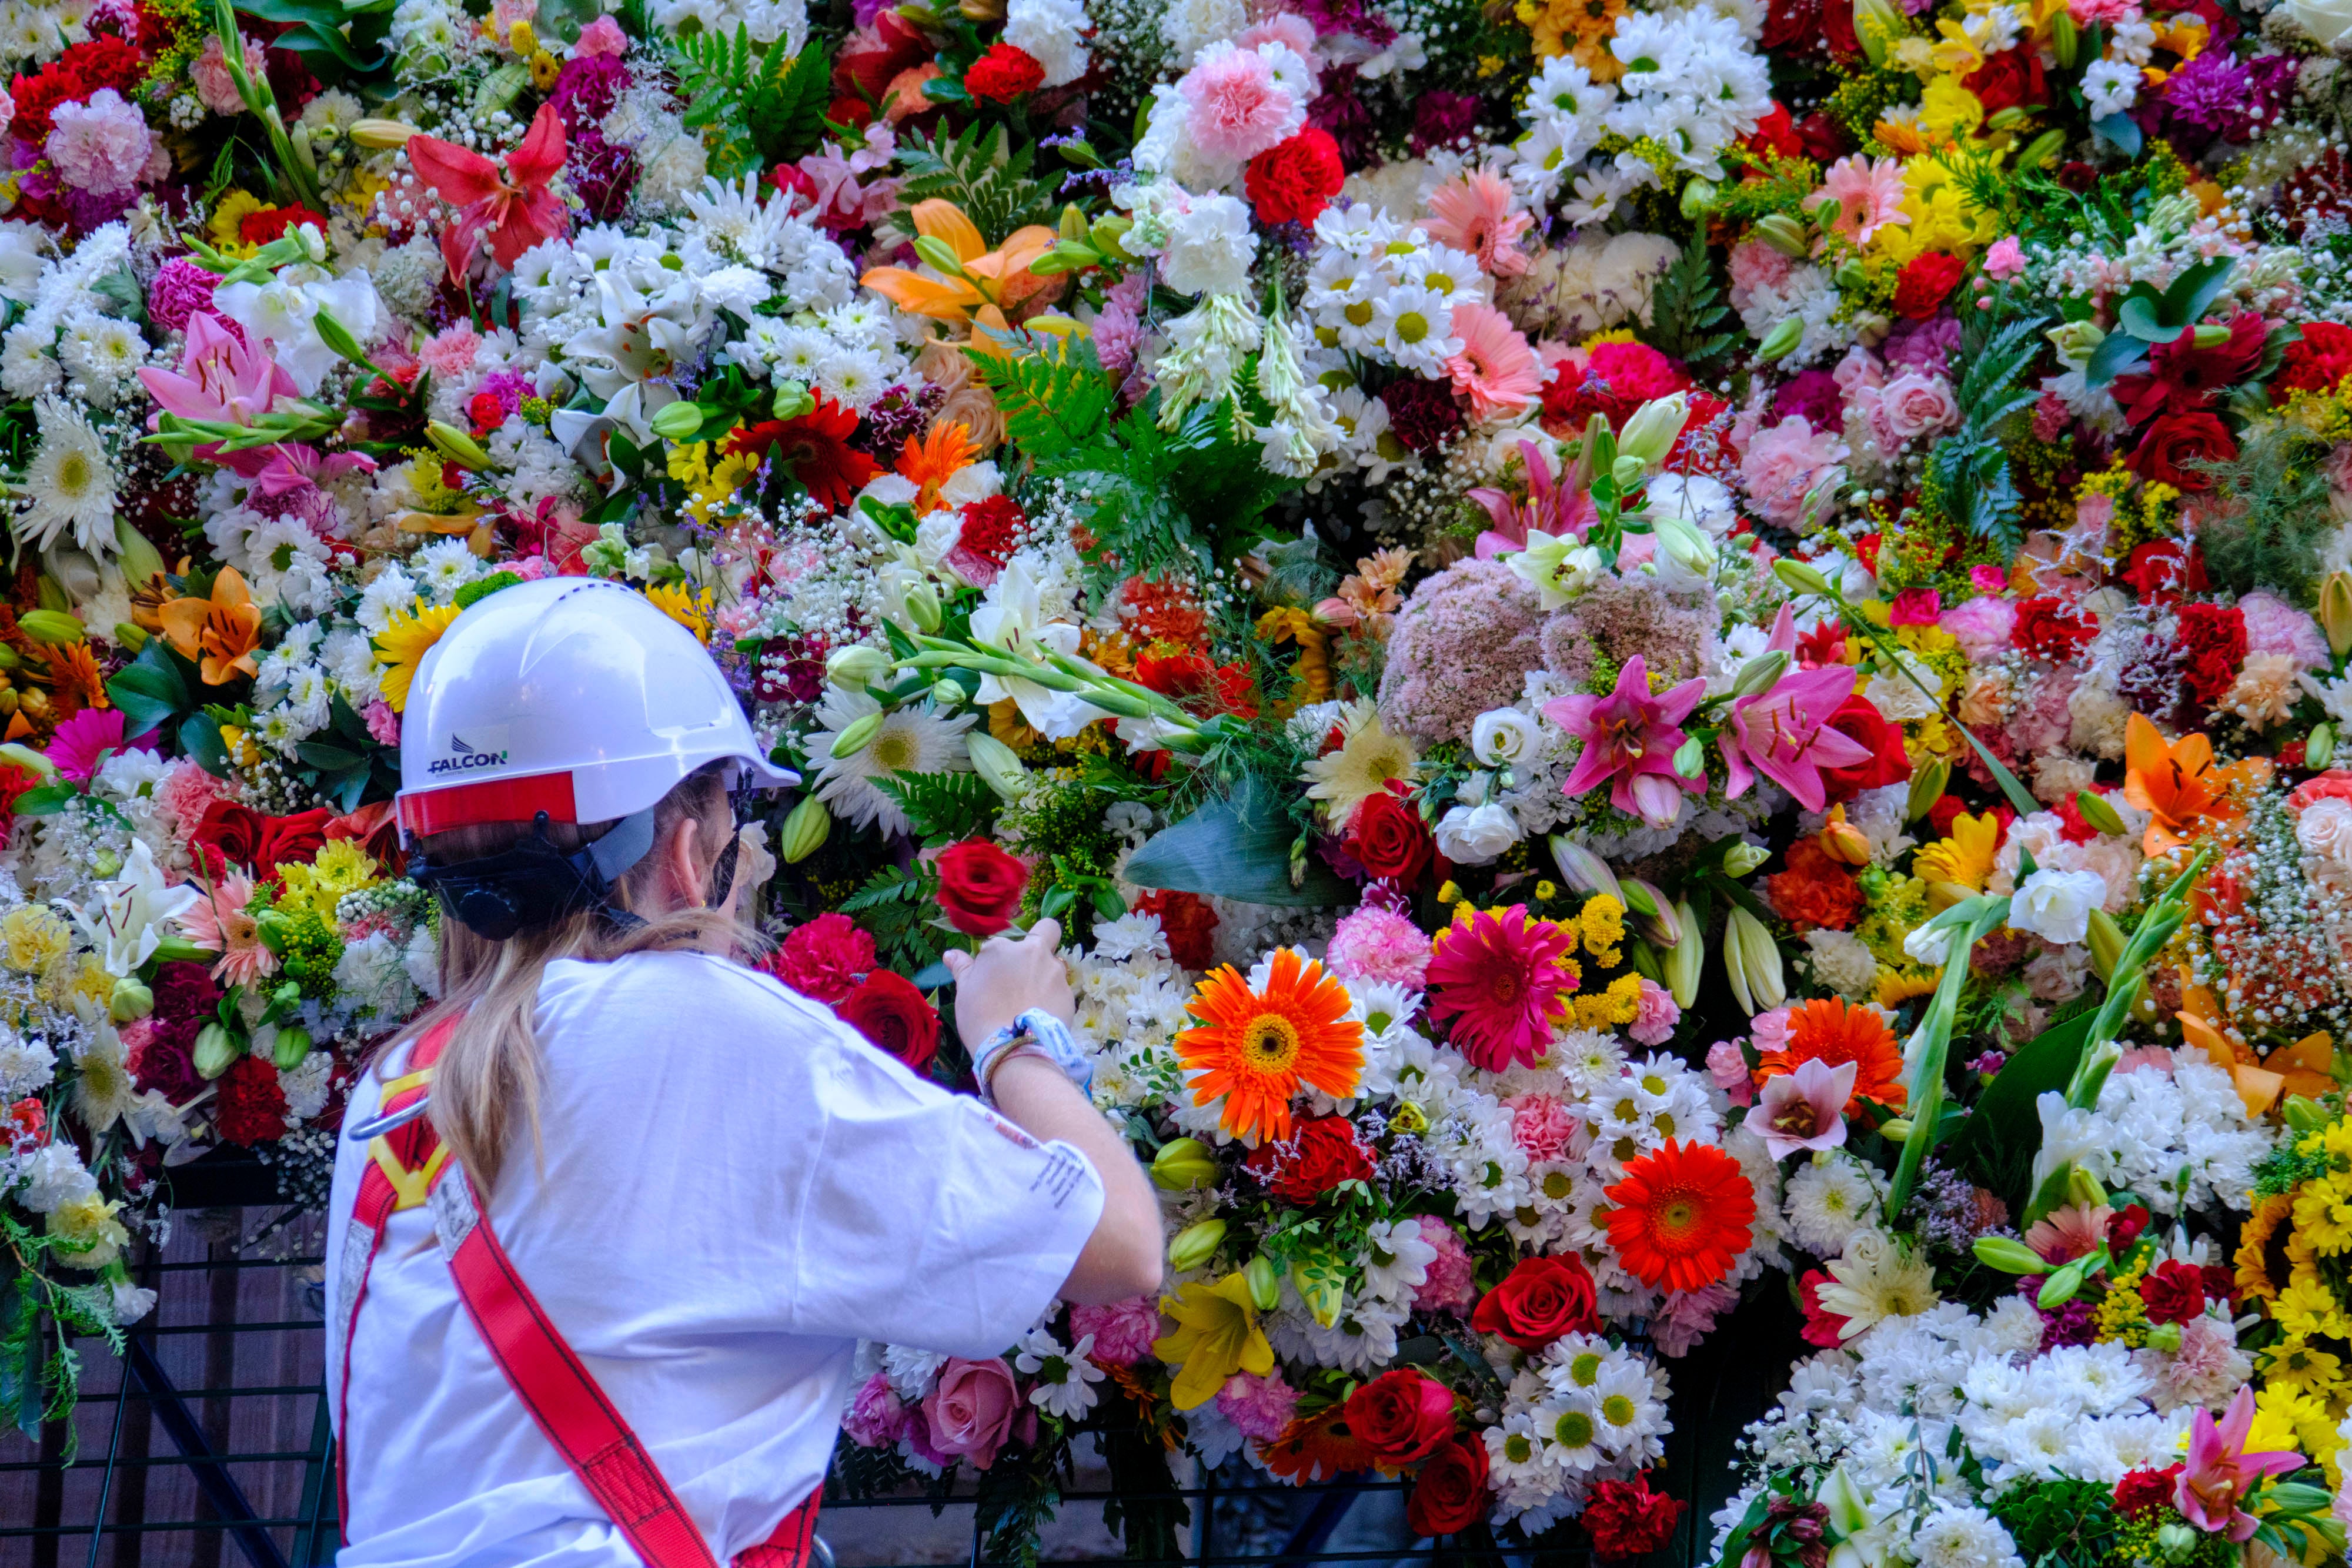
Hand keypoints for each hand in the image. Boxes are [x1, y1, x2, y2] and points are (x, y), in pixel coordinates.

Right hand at [942, 918, 1073, 1049]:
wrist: (1013, 1048)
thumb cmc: (980, 1017)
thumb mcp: (964, 992)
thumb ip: (962, 968)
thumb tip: (951, 954)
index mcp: (1002, 948)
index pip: (1001, 944)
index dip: (998, 960)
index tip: (994, 978)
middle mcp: (1032, 952)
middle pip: (1047, 931)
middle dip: (1043, 938)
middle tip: (1028, 967)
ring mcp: (1054, 971)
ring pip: (1055, 963)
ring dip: (1046, 974)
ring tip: (1032, 1000)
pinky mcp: (1069, 992)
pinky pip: (1061, 989)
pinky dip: (1053, 997)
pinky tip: (1042, 1014)